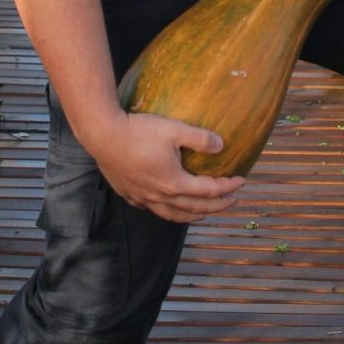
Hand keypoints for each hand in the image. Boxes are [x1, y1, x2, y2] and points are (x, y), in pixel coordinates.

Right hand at [87, 109, 243, 224]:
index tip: (242, 181)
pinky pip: (153, 209)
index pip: (208, 190)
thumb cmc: (138, 131)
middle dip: (217, 205)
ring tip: (205, 212)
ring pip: (173, 215)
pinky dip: (168, 211)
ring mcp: (143, 197)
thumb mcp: (174, 129)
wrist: (102, 135)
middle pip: (195, 208)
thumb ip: (200, 138)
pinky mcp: (129, 193)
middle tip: (232, 201)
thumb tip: (221, 145)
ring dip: (193, 215)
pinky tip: (168, 206)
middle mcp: (160, 196)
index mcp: (174, 182)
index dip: (227, 186)